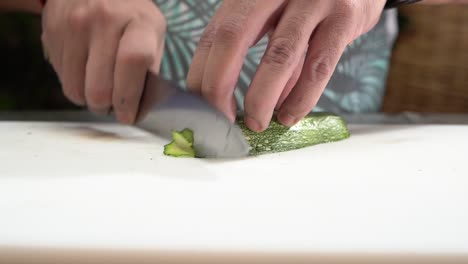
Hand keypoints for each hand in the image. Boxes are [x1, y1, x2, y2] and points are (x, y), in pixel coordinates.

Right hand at [41, 0, 165, 123]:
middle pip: (100, 86)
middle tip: (112, 107)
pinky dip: (74, 84)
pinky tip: (85, 73)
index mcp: (139, 21)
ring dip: (88, 100)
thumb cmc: (133, 16)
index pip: (132, 62)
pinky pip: (60, 77)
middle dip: (107, 108)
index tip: (128, 115)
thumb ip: (155, 69)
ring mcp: (74, 24)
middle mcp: (104, 19)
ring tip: (100, 92)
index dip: (129, 97)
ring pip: (76, 88)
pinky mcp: (53, 30)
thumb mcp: (155, 34)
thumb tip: (143, 109)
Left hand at [187, 0, 385, 131]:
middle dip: (220, 86)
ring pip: (279, 56)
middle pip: (234, 38)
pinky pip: (319, 66)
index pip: (214, 34)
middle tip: (221, 119)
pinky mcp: (345, 17)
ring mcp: (312, 1)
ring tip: (257, 123)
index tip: (202, 107)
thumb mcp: (275, 15)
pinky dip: (302, 97)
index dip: (202, 74)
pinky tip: (290, 115)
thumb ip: (260, 51)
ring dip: (262, 98)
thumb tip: (246, 102)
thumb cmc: (308, 2)